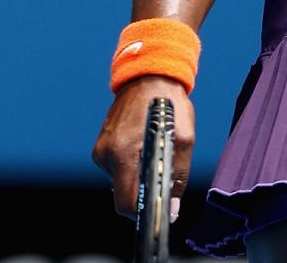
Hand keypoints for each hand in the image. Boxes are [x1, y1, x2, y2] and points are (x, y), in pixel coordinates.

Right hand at [91, 75, 194, 221]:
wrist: (149, 73)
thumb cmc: (168, 102)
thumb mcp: (185, 137)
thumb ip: (178, 176)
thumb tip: (172, 209)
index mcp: (123, 152)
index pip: (124, 203)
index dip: (142, 212)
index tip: (158, 210)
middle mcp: (106, 153)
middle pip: (123, 194)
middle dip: (144, 190)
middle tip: (162, 170)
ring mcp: (101, 148)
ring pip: (121, 181)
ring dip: (139, 174)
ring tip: (153, 149)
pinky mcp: (102, 144)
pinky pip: (118, 167)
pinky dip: (132, 164)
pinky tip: (143, 144)